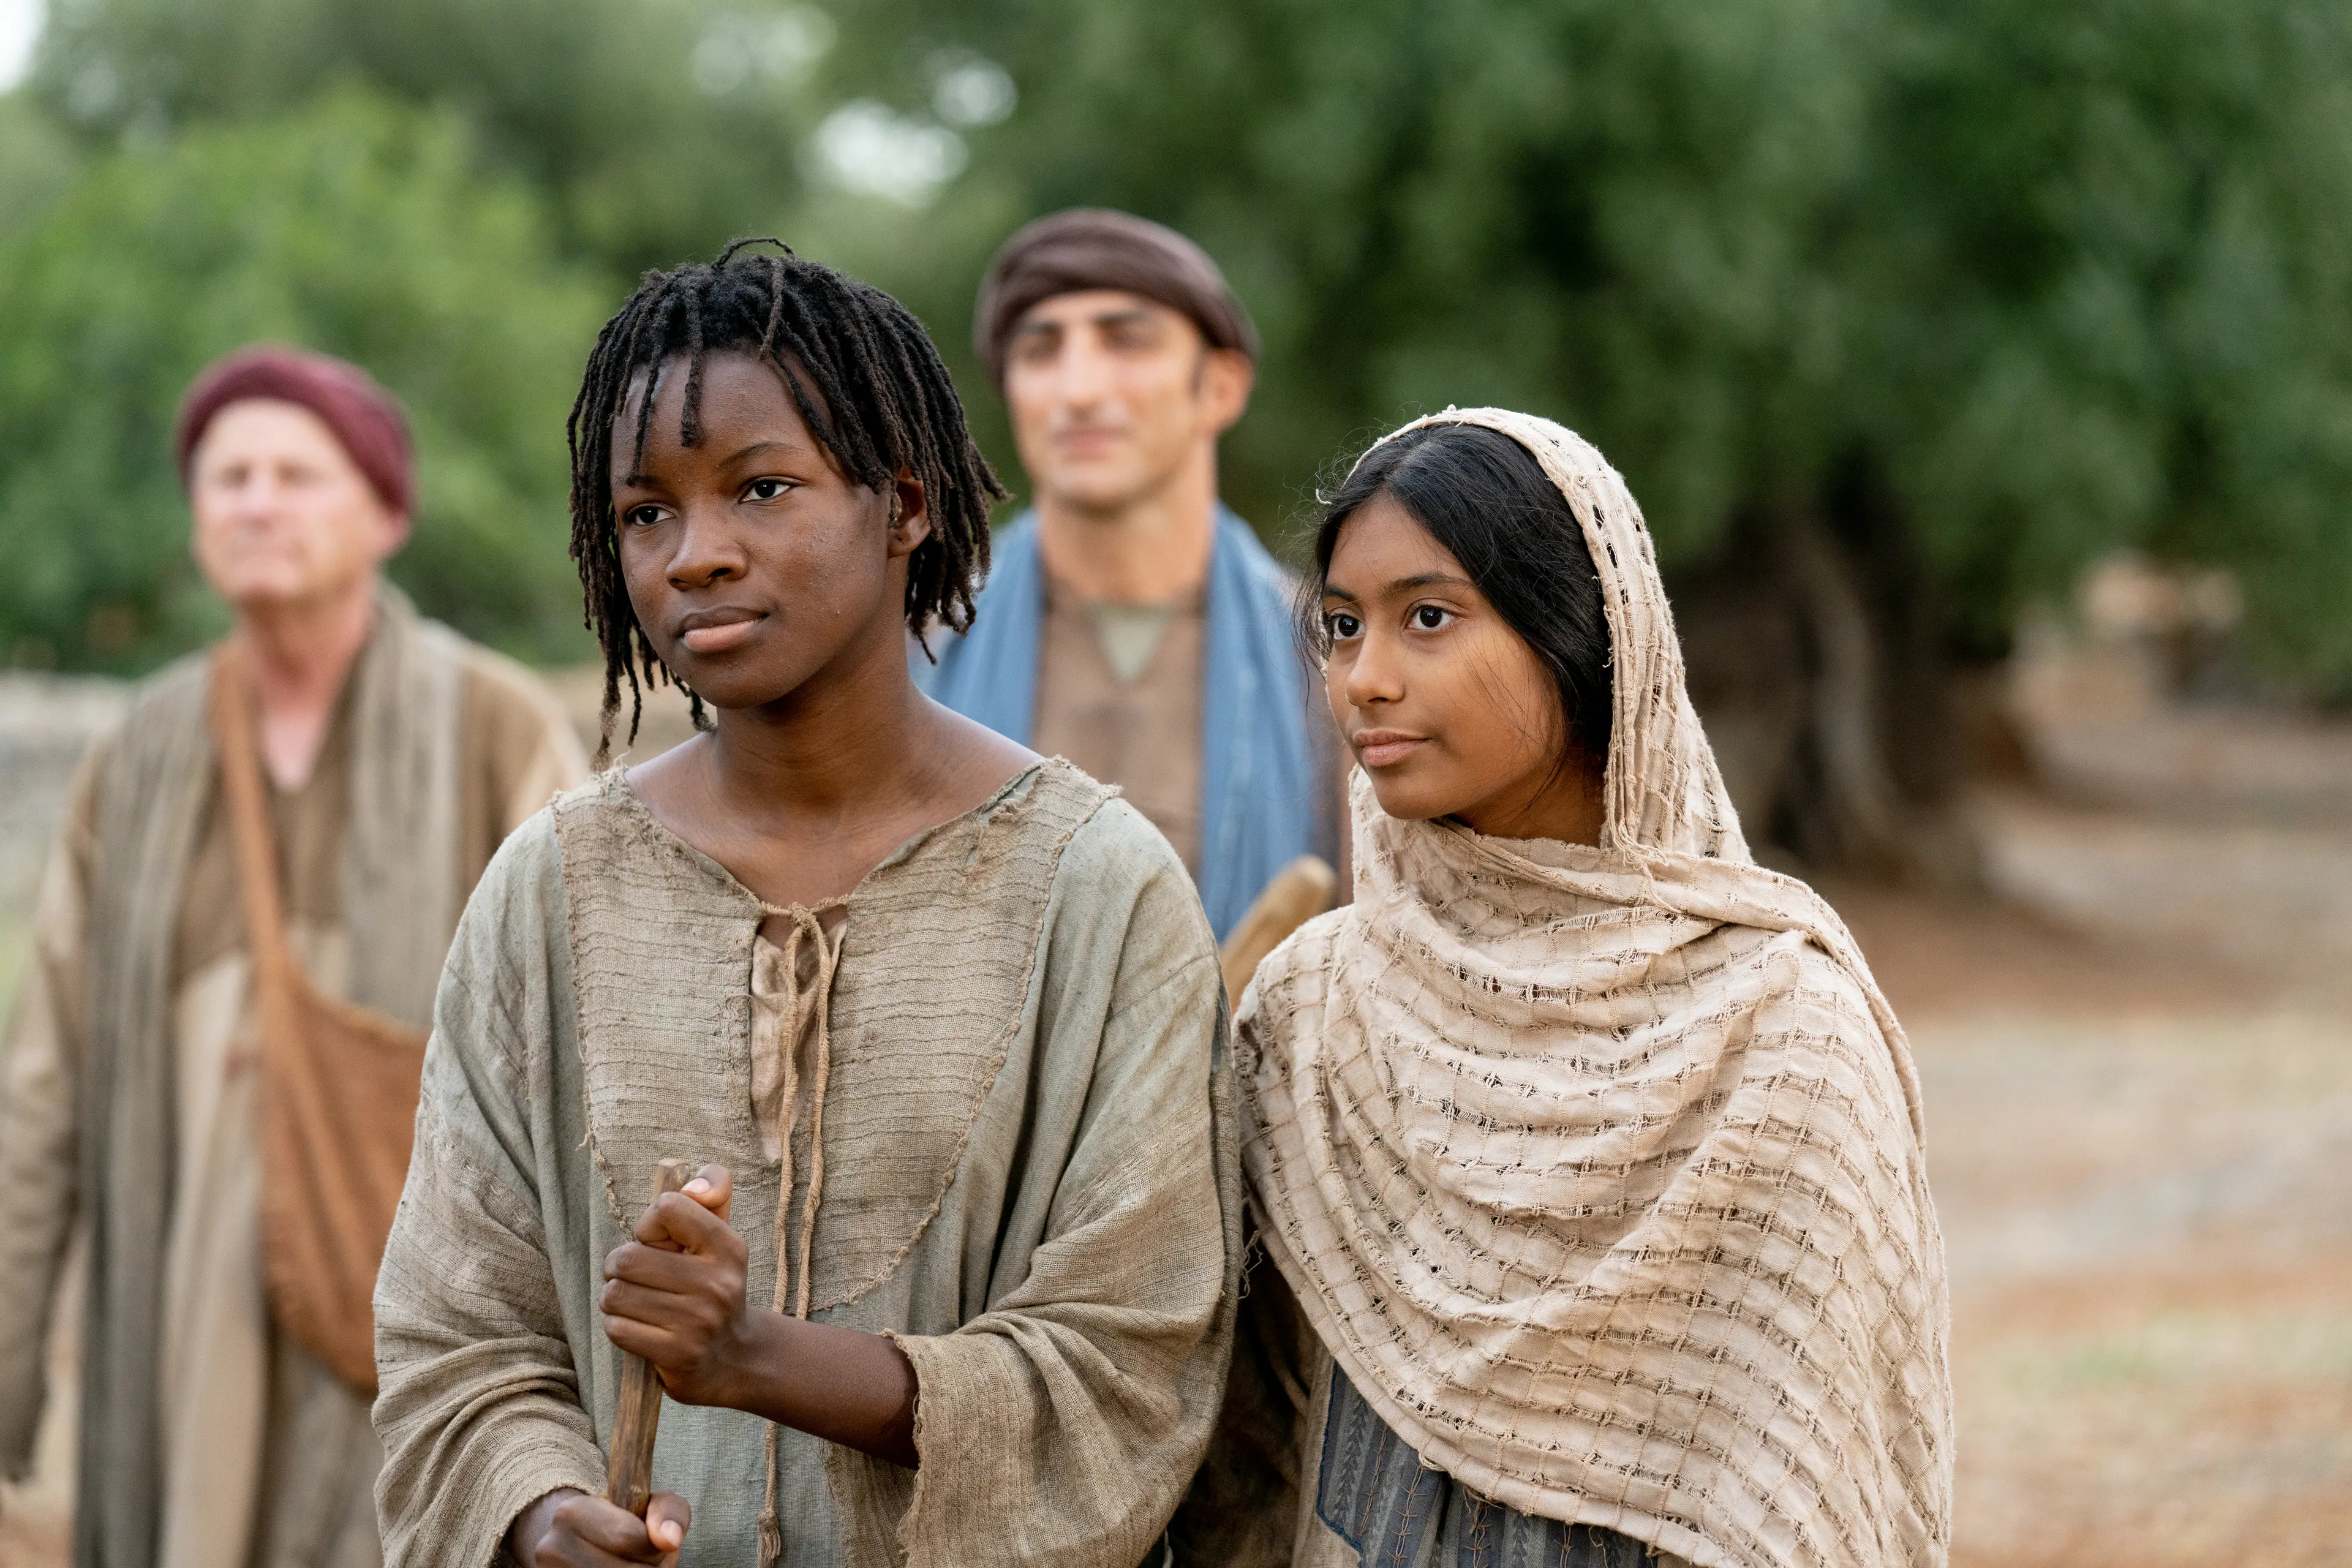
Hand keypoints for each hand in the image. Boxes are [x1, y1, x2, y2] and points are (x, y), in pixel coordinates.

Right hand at [510, 1487, 690, 1565]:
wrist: (582, 1544)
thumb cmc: (624, 1523)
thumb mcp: (649, 1506)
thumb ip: (669, 1513)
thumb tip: (670, 1540)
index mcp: (572, 1512)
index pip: (628, 1537)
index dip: (651, 1547)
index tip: (649, 1543)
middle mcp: (551, 1546)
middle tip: (640, 1560)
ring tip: (627, 1566)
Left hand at [602, 1164, 757, 1406]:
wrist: (735, 1357)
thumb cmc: (713, 1285)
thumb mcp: (720, 1237)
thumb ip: (711, 1193)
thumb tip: (693, 1185)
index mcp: (728, 1247)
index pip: (667, 1207)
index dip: (649, 1225)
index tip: (661, 1245)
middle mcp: (717, 1283)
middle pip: (627, 1257)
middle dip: (618, 1266)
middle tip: (633, 1277)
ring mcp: (698, 1322)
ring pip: (616, 1294)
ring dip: (615, 1298)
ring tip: (635, 1303)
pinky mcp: (677, 1354)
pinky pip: (617, 1328)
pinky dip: (618, 1326)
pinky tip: (638, 1327)